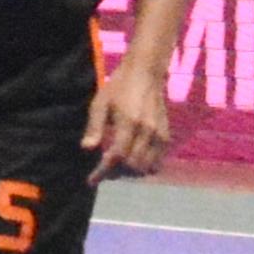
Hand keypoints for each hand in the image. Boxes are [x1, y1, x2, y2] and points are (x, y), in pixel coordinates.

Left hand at [84, 62, 171, 180]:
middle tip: (104, 170)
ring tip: (118, 167)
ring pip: (147, 167)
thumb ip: (95, 127)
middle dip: (116, 172)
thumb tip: (87, 148)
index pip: (117, 156)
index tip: (92, 180)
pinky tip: (133, 160)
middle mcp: (147, 131)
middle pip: (133, 166)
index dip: (103, 171)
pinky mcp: (166, 136)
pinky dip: (145, 167)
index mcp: (129, 122)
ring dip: (131, 172)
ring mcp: (159, 135)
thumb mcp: (101, 103)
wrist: (146, 73)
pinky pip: (158, 162)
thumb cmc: (119, 87)